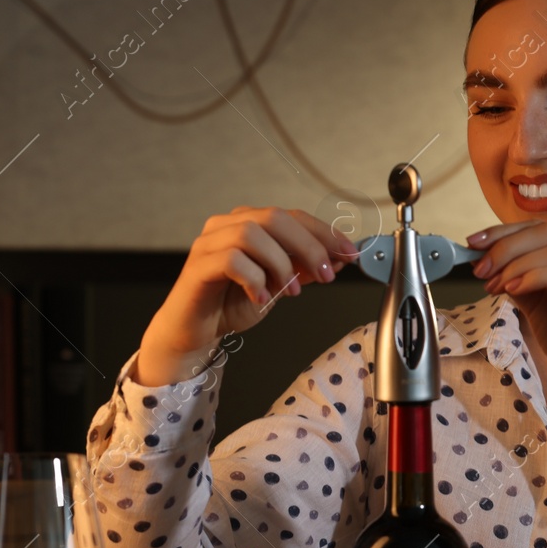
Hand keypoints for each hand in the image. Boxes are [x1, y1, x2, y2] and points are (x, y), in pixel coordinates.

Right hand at [137, 206, 360, 385]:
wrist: (196, 332)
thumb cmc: (233, 304)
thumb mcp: (280, 286)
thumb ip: (304, 269)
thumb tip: (337, 258)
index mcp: (249, 223)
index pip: (292, 216)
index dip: (324, 233)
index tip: (350, 253)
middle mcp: (227, 226)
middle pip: (275, 217)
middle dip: (308, 246)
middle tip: (325, 275)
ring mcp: (209, 243)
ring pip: (252, 233)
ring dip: (280, 264)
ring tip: (289, 292)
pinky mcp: (198, 266)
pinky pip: (231, 260)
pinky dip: (254, 278)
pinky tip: (260, 298)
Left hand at [468, 221, 546, 426]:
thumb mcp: (534, 302)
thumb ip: (517, 277)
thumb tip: (485, 258)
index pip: (543, 228)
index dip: (505, 232)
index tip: (473, 244)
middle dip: (507, 247)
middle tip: (480, 269)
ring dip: (517, 265)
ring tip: (494, 285)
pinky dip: (536, 277)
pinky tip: (514, 290)